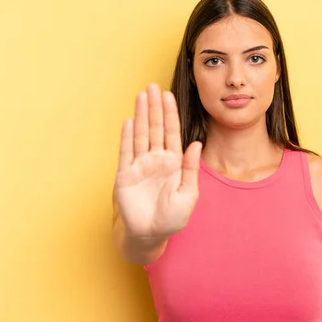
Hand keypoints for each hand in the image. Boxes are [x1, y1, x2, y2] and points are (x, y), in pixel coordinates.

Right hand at [114, 83, 202, 237]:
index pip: (171, 133)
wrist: (150, 234)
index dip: (169, 114)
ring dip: (140, 115)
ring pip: (140, 134)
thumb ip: (191, 168)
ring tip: (141, 96)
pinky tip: (129, 120)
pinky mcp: (125, 175)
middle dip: (154, 107)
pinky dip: (127, 136)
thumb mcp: (188, 193)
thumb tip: (196, 144)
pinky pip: (126, 152)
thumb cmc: (172, 218)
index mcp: (173, 163)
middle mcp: (156, 160)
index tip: (168, 96)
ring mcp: (140, 165)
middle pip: (154, 128)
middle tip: (152, 86)